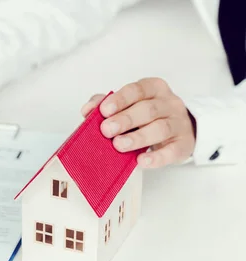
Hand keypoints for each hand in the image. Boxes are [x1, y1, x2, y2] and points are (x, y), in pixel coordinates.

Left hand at [81, 78, 195, 167]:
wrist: (180, 130)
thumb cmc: (147, 117)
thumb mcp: (129, 105)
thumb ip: (107, 104)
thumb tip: (87, 109)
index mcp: (153, 89)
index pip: (137, 90)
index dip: (120, 100)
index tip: (104, 110)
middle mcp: (169, 104)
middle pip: (148, 109)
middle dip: (125, 119)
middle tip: (107, 130)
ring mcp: (178, 124)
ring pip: (160, 128)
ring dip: (138, 137)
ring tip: (119, 145)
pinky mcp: (183, 144)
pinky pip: (172, 151)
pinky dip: (156, 157)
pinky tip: (141, 161)